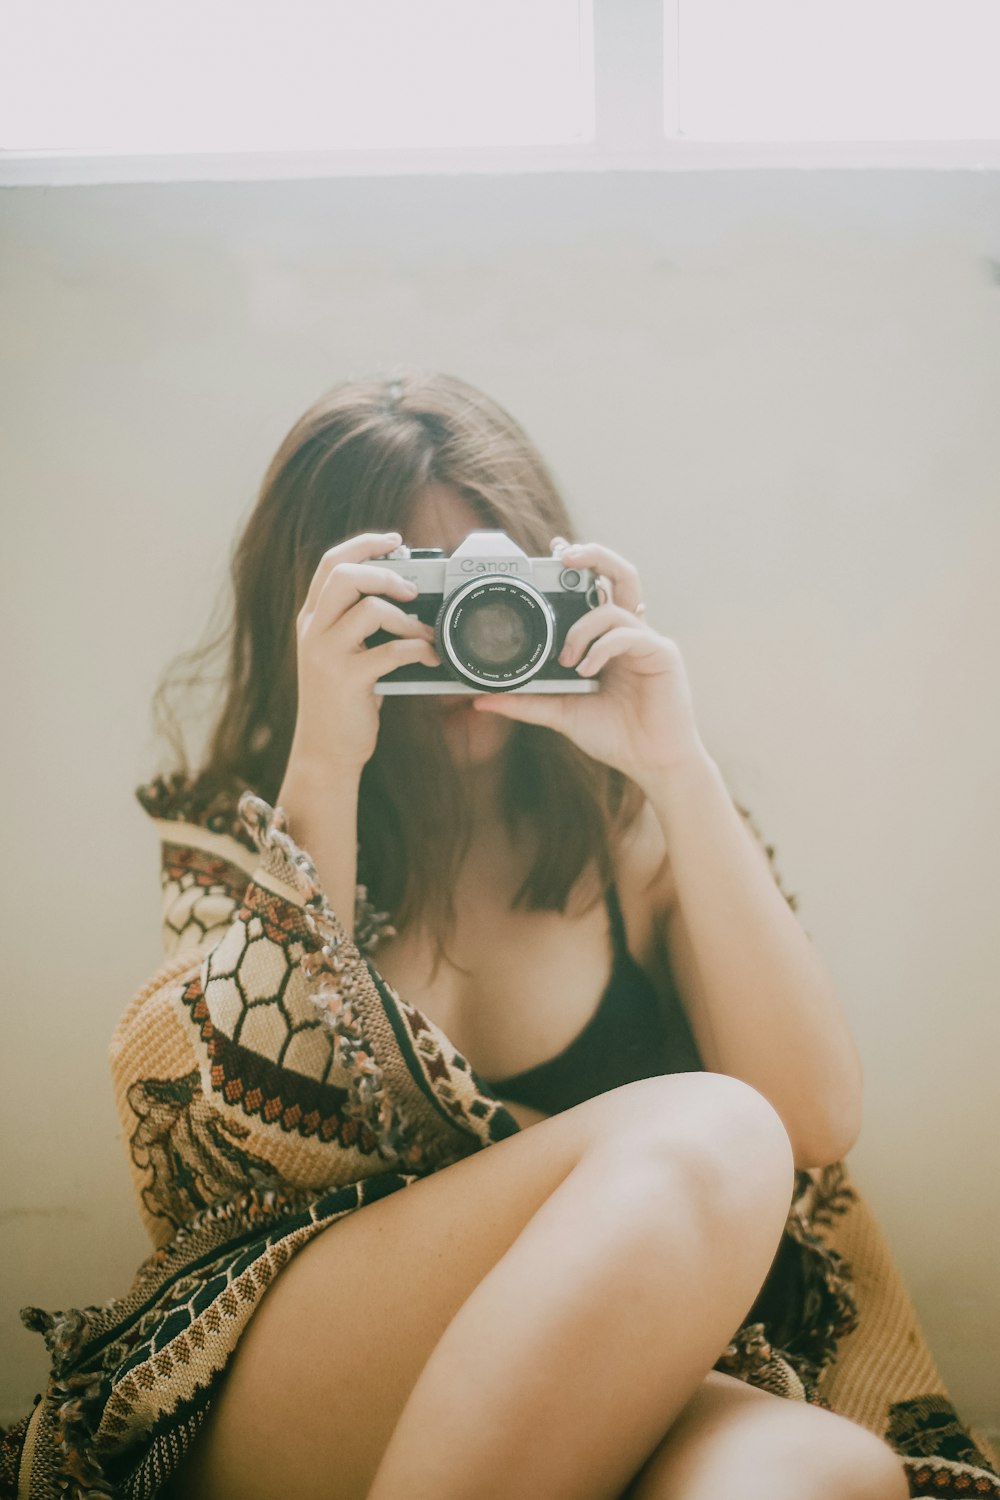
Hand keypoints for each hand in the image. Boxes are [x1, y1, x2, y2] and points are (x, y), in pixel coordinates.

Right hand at [286, 531, 439, 778]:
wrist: (325, 750)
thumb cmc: (343, 701)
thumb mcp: (340, 654)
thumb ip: (356, 623)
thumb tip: (404, 594)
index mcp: (312, 619)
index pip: (330, 563)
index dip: (363, 544)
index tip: (394, 540)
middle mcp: (313, 631)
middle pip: (344, 575)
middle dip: (385, 573)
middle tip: (412, 590)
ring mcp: (327, 654)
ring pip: (368, 609)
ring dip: (407, 617)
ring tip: (424, 633)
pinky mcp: (346, 679)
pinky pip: (390, 651)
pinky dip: (418, 650)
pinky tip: (430, 657)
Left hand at [472, 538, 707, 788]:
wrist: (650, 763)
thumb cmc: (615, 735)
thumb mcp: (561, 713)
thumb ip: (526, 701)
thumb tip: (481, 698)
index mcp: (607, 639)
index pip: (595, 591)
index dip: (580, 566)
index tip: (554, 552)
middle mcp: (628, 632)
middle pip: (620, 574)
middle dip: (594, 556)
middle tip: (565, 554)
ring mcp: (646, 640)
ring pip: (615, 604)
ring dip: (583, 627)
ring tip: (567, 658)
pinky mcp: (662, 654)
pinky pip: (629, 633)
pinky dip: (602, 647)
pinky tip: (587, 669)